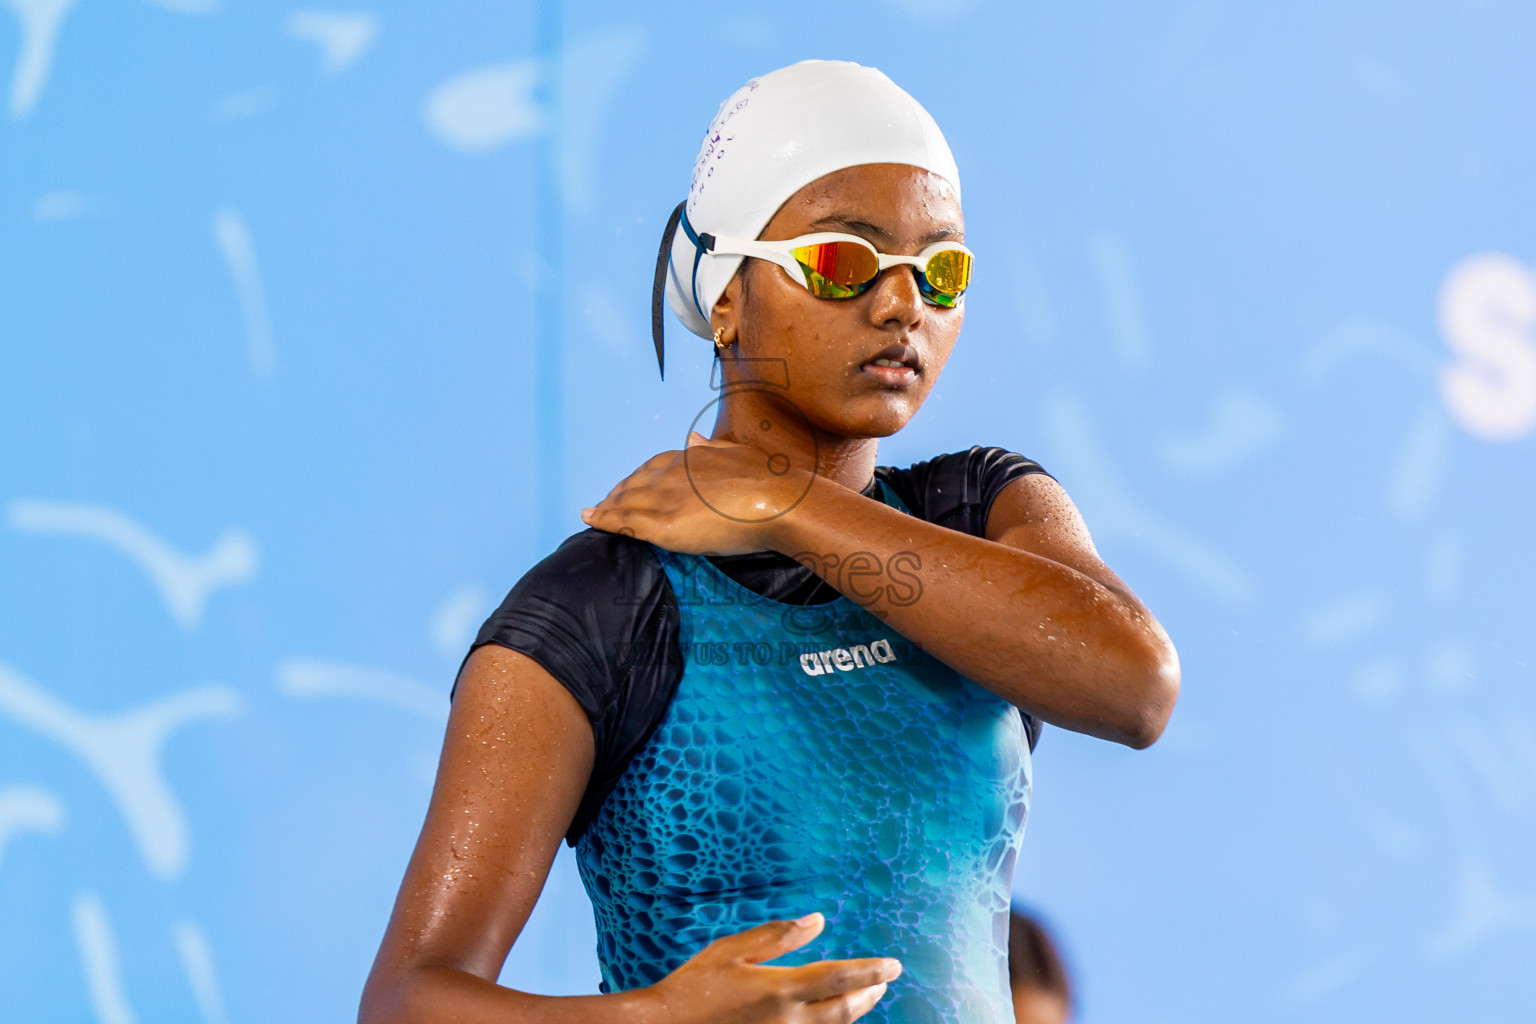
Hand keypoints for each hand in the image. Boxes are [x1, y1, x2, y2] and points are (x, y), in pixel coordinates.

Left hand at [579, 432, 813, 555]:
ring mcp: (666, 498)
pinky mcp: (663, 524)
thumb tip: (692, 439)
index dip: (640, 476)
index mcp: (692, 458)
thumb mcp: (738, 453)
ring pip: (626, 500)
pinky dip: (604, 519)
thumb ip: (712, 449)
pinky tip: (591, 519)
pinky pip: (625, 521)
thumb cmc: (770, 481)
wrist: (780, 502)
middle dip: (619, 492)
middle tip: (606, 502)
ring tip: (595, 512)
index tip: (632, 484)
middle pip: (635, 482)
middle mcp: (673, 474)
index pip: (656, 466)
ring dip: (607, 505)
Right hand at [636, 913, 900, 1023]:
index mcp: (781, 989)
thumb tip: (817, 920)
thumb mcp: (732, 951)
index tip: (894, 965)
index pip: (841, 977)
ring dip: (852, 1013)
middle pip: (845, 1009)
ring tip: (863, 998)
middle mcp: (790, 1021)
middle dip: (868, 994)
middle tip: (883, 980)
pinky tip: (828, 1019)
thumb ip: (778, 936)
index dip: (872, 970)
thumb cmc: (694, 987)